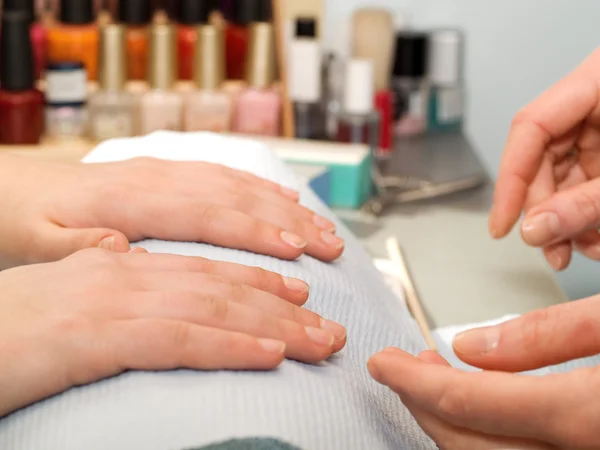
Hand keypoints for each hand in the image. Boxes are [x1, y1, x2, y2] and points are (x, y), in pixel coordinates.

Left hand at [0, 155, 343, 268]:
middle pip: (236, 197)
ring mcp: (166, 173)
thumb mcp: (35, 242)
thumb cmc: (25, 222)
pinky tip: (287, 203)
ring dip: (286, 207)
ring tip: (325, 229)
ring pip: (239, 184)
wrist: (13, 191)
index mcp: (128, 199)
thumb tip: (122, 243)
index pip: (205, 214)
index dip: (253, 231)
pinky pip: (224, 176)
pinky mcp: (169, 175)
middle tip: (332, 246)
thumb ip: (79, 244)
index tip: (295, 251)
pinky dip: (261, 190)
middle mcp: (157, 179)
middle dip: (289, 222)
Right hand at [0, 249, 346, 417]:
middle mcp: (125, 270)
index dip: (260, 278)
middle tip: (330, 326)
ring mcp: (112, 300)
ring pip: (213, 306)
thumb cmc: (13, 323)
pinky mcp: (95, 336)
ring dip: (274, 325)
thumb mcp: (77, 296)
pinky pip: (179, 339)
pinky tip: (270, 355)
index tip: (302, 294)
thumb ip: (125, 287)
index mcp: (122, 260)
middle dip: (285, 306)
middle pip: (222, 284)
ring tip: (319, 341)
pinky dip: (229, 345)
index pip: (206, 265)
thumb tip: (163, 280)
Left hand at [368, 298, 599, 448]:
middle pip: (473, 444)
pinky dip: (489, 433)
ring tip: (436, 377)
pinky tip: (485, 403)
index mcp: (590, 417)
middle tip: (399, 370)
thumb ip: (553, 333)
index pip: (472, 403)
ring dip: (454, 421)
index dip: (415, 382)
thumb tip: (470, 346)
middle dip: (424, 406)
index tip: (383, 363)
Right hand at [490, 48, 599, 270]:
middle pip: (544, 157)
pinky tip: (597, 236)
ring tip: (583, 248)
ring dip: (569, 220)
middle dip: (547, 211)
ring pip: (565, 177)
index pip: (530, 127)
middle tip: (551, 249)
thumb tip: (538, 229)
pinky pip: (589, 184)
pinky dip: (590, 215)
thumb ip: (588, 201)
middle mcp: (596, 103)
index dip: (511, 180)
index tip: (505, 225)